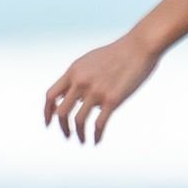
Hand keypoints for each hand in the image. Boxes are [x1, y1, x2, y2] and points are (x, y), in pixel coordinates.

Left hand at [43, 29, 158, 144]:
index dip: (47, 112)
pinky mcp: (112, 99)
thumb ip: (77, 77)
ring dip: (78, 134)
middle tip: (67, 134)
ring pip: (78, 121)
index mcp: (74, 72)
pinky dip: (96, 136)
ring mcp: (96, 91)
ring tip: (82, 140)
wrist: (139, 46)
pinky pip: (99, 124)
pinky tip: (96, 140)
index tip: (49, 122)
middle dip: (62, 127)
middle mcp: (81, 82)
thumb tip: (68, 95)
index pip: (51, 96)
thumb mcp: (90, 60)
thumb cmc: (117, 53)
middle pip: (61, 112)